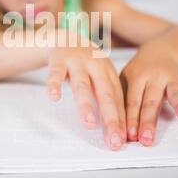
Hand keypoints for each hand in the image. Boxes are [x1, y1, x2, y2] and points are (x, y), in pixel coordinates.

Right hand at [46, 29, 126, 150]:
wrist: (65, 37)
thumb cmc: (86, 62)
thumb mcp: (100, 75)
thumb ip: (107, 97)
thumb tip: (117, 127)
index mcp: (109, 72)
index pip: (118, 99)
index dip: (121, 120)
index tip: (122, 140)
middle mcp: (96, 66)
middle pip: (105, 94)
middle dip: (111, 118)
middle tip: (114, 139)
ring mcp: (77, 63)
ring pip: (82, 86)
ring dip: (86, 106)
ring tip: (89, 124)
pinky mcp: (59, 60)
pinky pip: (55, 74)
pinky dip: (54, 85)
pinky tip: (54, 97)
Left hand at [119, 44, 177, 146]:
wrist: (159, 50)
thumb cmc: (140, 70)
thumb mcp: (125, 77)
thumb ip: (121, 96)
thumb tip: (114, 123)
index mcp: (137, 77)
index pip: (133, 101)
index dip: (131, 119)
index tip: (129, 135)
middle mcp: (155, 78)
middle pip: (151, 102)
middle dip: (149, 122)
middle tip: (146, 139)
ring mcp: (171, 79)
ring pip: (176, 93)